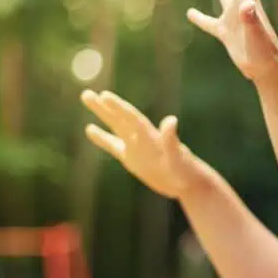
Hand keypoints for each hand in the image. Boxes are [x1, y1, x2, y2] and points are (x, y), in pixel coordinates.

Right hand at [81, 90, 200, 199]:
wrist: (191, 184)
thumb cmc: (186, 171)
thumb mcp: (178, 158)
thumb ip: (171, 140)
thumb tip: (171, 120)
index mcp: (151, 137)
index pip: (132, 119)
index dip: (119, 108)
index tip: (104, 96)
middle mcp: (142, 138)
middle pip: (121, 119)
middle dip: (104, 107)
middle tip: (86, 94)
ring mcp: (136, 147)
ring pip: (115, 127)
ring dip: (101, 114)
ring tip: (87, 97)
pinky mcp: (133, 159)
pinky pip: (114, 146)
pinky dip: (102, 138)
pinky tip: (90, 129)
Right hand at [187, 0, 277, 82]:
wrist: (267, 71)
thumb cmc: (264, 53)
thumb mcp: (256, 35)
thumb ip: (251, 19)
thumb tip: (245, 4)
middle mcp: (240, 4)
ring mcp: (233, 18)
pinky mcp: (227, 33)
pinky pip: (210, 22)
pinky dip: (200, 17)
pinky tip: (190, 13)